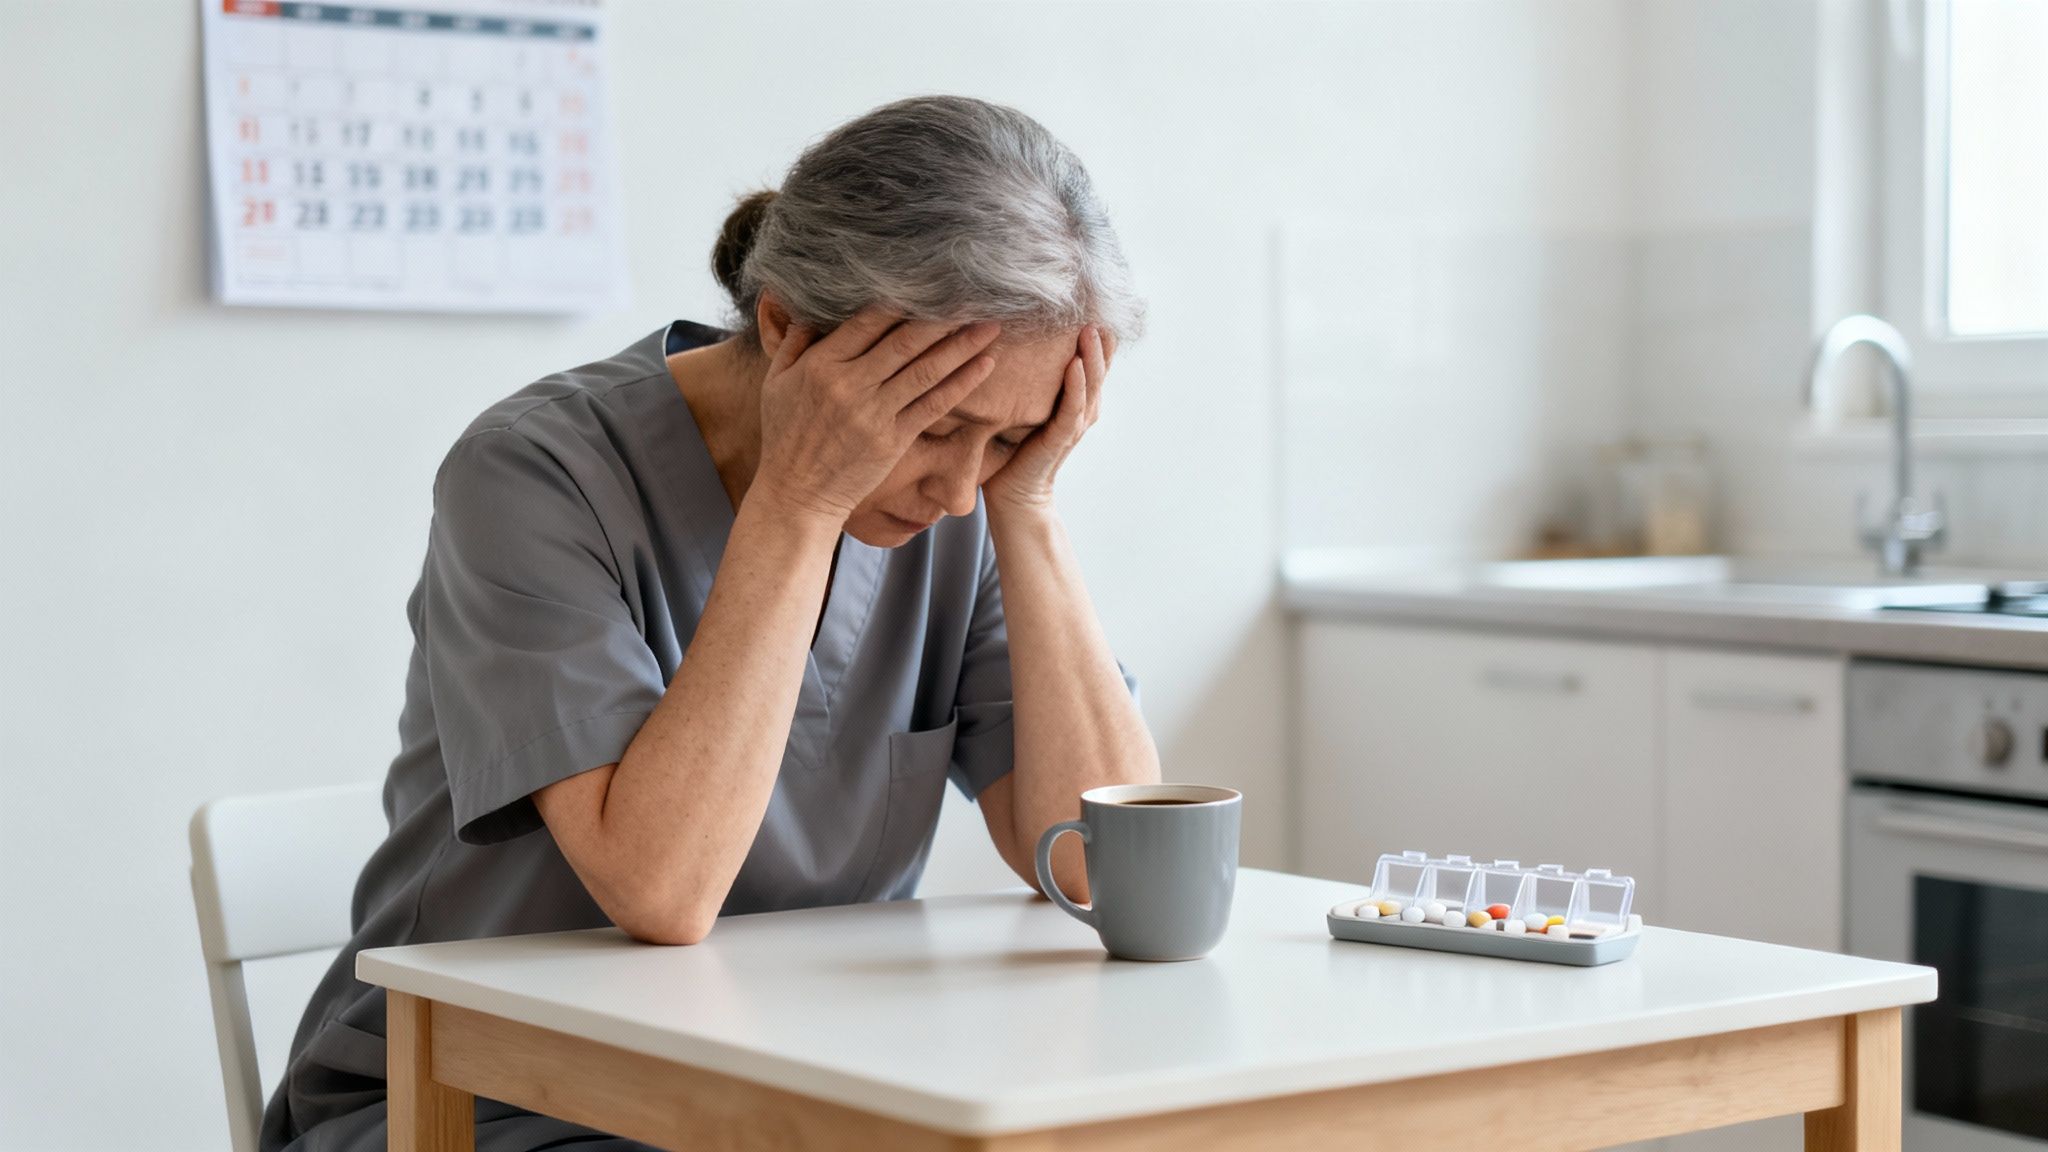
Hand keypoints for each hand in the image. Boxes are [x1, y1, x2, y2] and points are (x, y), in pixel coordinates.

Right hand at [751, 305, 1001, 524]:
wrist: (797, 494)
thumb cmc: (786, 436)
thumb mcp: (776, 383)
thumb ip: (794, 342)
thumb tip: (810, 307)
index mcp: (821, 365)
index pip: (867, 322)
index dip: (901, 300)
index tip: (930, 284)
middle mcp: (850, 386)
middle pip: (904, 342)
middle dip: (942, 317)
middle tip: (973, 295)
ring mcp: (874, 414)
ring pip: (925, 370)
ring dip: (962, 346)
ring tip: (990, 326)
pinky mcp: (893, 440)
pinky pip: (933, 405)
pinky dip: (961, 383)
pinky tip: (984, 364)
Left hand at [983, 325, 1114, 513]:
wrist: (1012, 494)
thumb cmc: (1012, 448)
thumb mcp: (1023, 405)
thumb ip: (1029, 379)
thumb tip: (1012, 337)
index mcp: (1076, 400)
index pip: (1092, 362)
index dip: (1096, 336)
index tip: (1092, 304)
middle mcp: (1082, 410)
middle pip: (1098, 368)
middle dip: (1099, 339)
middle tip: (1096, 309)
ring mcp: (1074, 425)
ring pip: (1090, 384)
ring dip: (1092, 356)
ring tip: (1091, 329)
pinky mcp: (1059, 439)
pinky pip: (1072, 408)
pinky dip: (1076, 385)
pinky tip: (1075, 364)